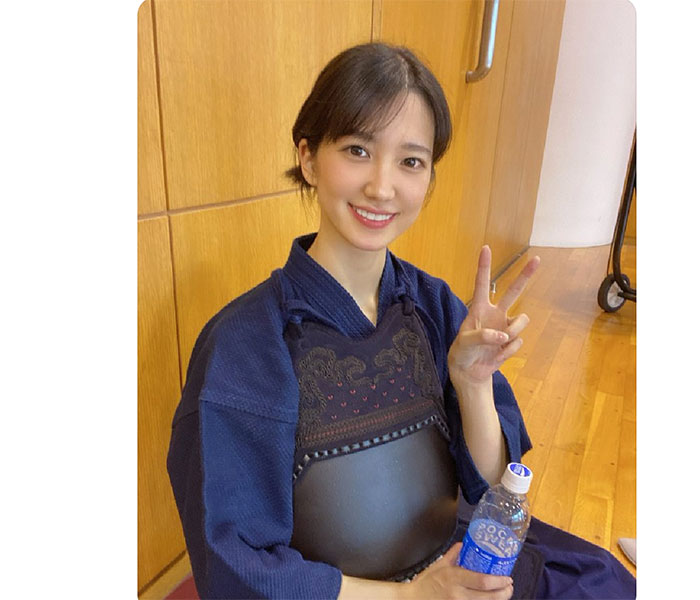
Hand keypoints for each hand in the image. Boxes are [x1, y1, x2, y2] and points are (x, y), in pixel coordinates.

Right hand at [405, 543, 512, 599]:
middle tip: (509, 586)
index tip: (507, 578)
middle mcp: (458, 594)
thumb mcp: (439, 565)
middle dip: (503, 593)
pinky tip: (490, 599)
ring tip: (503, 593)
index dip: (498, 581)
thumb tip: (462, 545)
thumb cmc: (426, 583)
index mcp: (454, 578)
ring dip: (497, 599)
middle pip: (488, 596)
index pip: (482, 581)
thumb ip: (452, 555)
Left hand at [448, 246, 539, 385]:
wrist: (470, 371)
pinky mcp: (512, 340)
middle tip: (538, 259)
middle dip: (525, 275)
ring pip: (522, 320)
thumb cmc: (462, 352)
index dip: (484, 266)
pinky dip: (507, 351)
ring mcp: (506, 326)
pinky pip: (517, 342)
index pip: (482, 283)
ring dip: (514, 331)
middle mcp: (495, 313)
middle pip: (513, 291)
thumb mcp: (465, 343)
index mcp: (479, 309)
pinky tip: (497, 355)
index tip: (486, 247)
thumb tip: (504, 334)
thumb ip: (482, 336)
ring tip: (500, 342)